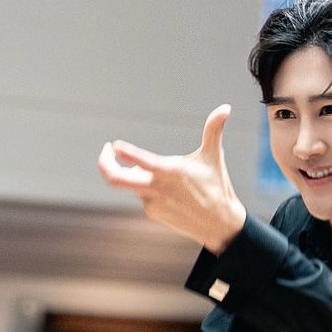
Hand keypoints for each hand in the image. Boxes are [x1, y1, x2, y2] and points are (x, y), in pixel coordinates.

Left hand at [99, 104, 246, 254]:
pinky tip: (165, 188)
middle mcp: (157, 188)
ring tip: (147, 168)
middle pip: (116, 179)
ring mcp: (152, 202)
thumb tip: (226, 107)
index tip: (114, 145)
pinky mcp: (152, 212)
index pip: (139, 161)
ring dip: (132, 173)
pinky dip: (145, 186)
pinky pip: (141, 195)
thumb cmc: (217, 186)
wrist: (218, 224)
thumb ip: (214, 130)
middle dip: (105, 164)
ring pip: (130, 185)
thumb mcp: (214, 156)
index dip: (123, 153)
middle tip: (106, 151)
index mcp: (170, 171)